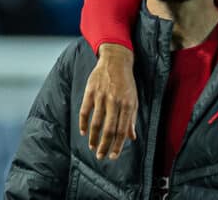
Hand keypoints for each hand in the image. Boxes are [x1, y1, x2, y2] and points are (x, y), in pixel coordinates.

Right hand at [79, 43, 137, 159]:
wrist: (116, 61)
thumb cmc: (127, 83)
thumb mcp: (134, 99)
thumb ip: (132, 119)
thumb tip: (132, 137)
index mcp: (128, 104)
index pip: (122, 129)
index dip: (117, 145)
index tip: (113, 156)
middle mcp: (115, 101)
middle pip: (109, 128)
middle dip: (104, 145)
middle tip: (100, 156)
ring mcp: (102, 96)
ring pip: (96, 122)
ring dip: (93, 138)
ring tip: (92, 148)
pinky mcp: (91, 91)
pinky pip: (85, 111)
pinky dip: (83, 123)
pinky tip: (84, 132)